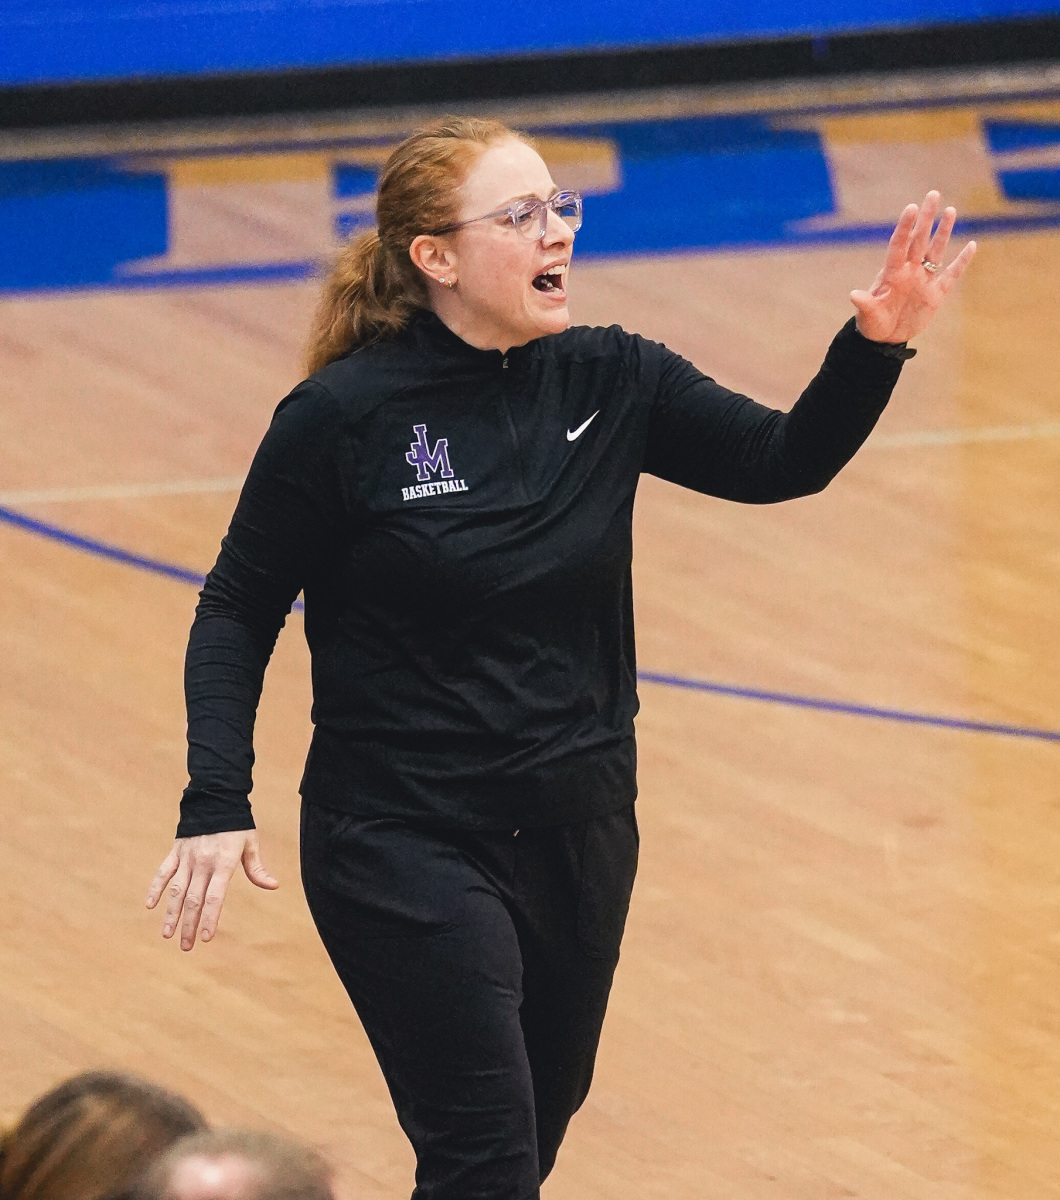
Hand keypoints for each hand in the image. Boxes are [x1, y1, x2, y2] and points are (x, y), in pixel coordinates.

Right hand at [146, 829, 277, 950]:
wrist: (215, 798)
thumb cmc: (237, 824)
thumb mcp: (251, 843)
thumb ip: (257, 868)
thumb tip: (274, 886)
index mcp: (224, 863)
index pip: (215, 896)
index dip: (210, 917)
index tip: (205, 937)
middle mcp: (203, 863)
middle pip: (194, 899)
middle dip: (189, 925)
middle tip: (186, 947)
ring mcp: (187, 857)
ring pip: (176, 890)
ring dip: (171, 913)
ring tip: (167, 935)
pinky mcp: (176, 851)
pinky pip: (163, 872)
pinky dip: (155, 888)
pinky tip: (150, 905)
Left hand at [850, 190, 976, 343]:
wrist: (885, 339)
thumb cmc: (872, 325)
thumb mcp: (867, 315)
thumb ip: (865, 303)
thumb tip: (854, 295)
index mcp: (892, 274)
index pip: (900, 245)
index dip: (906, 227)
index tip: (911, 207)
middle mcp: (909, 271)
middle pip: (919, 240)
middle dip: (926, 218)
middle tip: (933, 194)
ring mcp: (923, 280)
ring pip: (935, 251)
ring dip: (943, 232)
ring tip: (950, 209)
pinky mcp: (935, 294)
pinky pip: (951, 275)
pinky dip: (962, 262)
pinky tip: (972, 245)